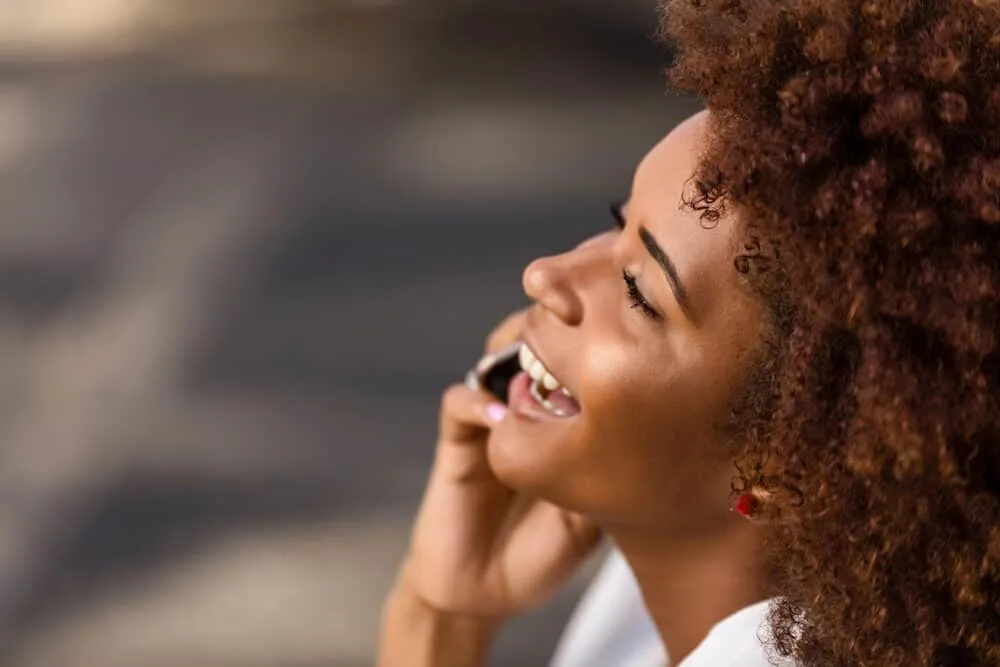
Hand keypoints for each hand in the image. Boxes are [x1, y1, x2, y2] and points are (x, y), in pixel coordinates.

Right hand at [390, 309, 600, 621]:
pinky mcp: (457, 444)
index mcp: (565, 421)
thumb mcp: (600, 513)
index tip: (627, 338)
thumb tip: (662, 432)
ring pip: (497, 356)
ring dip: (516, 347)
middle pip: (539, 341)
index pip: (579, 359)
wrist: (486, 593)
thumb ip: (619, 470)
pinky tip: (505, 420)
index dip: (599, 341)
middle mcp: (527, 411)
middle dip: (559, 326)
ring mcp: (491, 422)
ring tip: (541, 360)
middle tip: (583, 329)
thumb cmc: (545, 554)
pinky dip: (479, 402)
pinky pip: (459, 402)